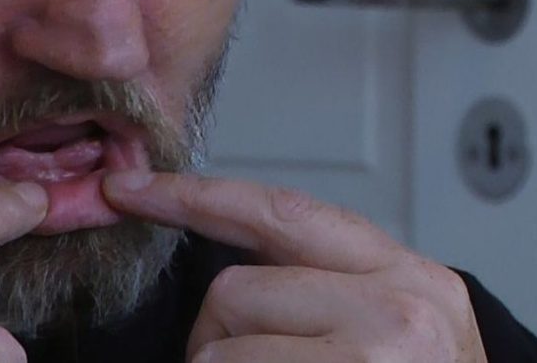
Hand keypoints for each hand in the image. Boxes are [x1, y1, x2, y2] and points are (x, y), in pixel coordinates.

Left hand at [104, 172, 486, 362]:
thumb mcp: (395, 320)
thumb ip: (321, 281)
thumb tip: (226, 273)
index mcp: (405, 276)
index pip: (279, 213)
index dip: (194, 197)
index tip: (131, 191)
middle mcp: (398, 313)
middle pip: (233, 292)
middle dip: (218, 337)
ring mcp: (373, 361)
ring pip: (221, 352)